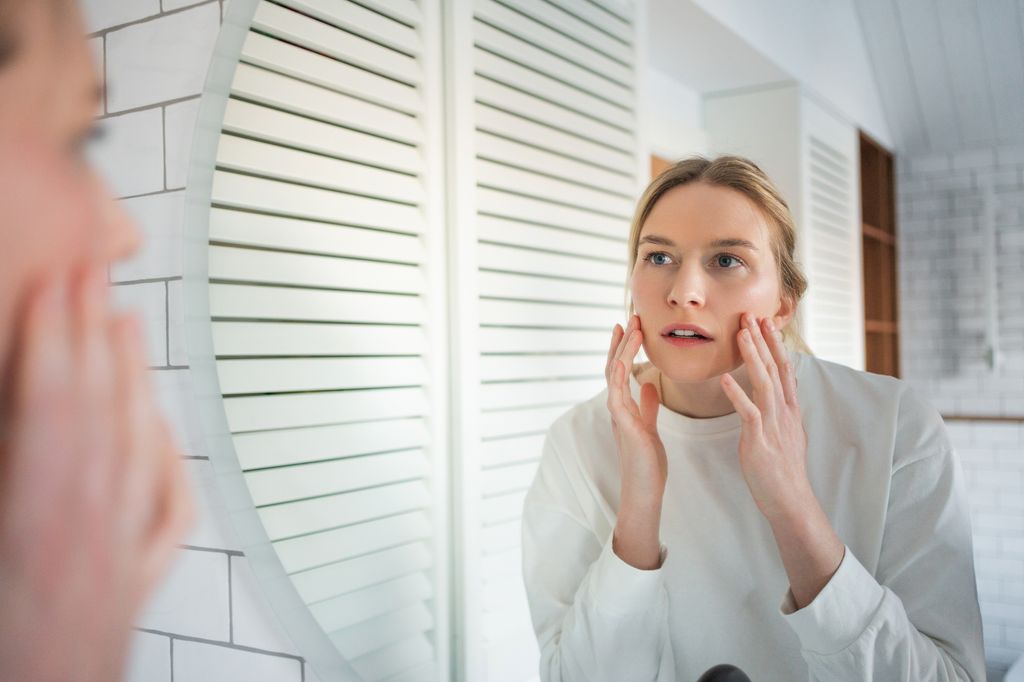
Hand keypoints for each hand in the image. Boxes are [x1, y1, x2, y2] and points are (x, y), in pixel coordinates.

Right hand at [0, 267, 192, 681]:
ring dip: (132, 380)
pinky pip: (166, 503)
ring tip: (125, 324)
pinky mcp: (136, 583)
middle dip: (94, 338)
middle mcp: (90, 533)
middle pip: (100, 413)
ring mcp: (121, 556)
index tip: (55, 287)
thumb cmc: (6, 645)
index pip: (50, 409)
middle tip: (92, 274)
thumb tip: (9, 412)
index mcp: (35, 526)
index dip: (54, 340)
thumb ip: (4, 459)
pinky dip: (162, 453)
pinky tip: (158, 423)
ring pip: (137, 447)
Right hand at [605, 314, 665, 568]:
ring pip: (615, 373)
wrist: (644, 490)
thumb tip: (650, 386)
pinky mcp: (623, 423)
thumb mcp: (650, 427)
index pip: (621, 370)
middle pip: (614, 366)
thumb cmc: (647, 463)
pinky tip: (627, 357)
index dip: (623, 348)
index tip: (630, 327)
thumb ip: (648, 406)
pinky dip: (621, 372)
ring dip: (622, 349)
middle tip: (629, 318)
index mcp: (624, 406)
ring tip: (631, 328)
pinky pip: (618, 392)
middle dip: (621, 341)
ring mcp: (617, 414)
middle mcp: (617, 407)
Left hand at [720, 312, 810, 522]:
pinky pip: (748, 413)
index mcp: (789, 410)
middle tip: (751, 315)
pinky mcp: (760, 441)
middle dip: (762, 340)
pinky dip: (737, 394)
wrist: (790, 501)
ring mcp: (774, 425)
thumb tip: (780, 393)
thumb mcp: (787, 434)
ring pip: (764, 383)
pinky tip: (725, 379)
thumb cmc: (783, 471)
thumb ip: (782, 411)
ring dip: (752, 357)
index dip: (774, 344)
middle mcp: (784, 412)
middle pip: (775, 368)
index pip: (783, 368)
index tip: (765, 322)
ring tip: (741, 334)